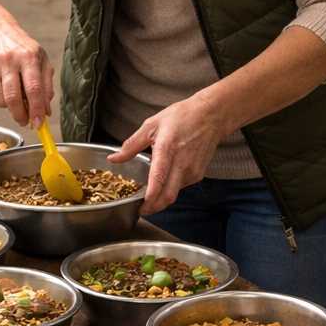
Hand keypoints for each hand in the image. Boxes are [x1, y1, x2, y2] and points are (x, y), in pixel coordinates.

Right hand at [0, 17, 53, 126]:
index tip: (38, 124)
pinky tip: (1, 86)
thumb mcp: (41, 61)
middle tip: (25, 121)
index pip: (34, 88)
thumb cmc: (22, 50)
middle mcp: (9, 60)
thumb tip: (46, 112)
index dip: (36, 109)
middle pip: (13, 98)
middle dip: (20, 116)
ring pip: (0, 101)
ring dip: (9, 107)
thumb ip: (47, 86)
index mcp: (29, 57)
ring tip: (13, 96)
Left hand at [108, 93, 228, 215]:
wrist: (211, 115)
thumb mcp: (151, 125)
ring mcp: (192, 170)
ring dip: (161, 198)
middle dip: (154, 208)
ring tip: (150, 194)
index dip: (149, 197)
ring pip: (174, 193)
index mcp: (167, 149)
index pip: (158, 179)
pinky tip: (165, 181)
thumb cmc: (182, 117)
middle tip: (142, 210)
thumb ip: (131, 145)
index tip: (140, 207)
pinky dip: (171, 188)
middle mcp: (182, 163)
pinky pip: (181, 187)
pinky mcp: (198, 174)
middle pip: (168, 196)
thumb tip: (114, 158)